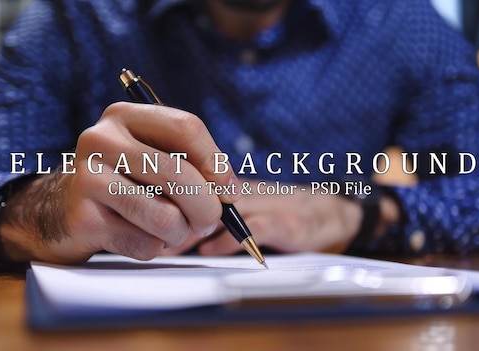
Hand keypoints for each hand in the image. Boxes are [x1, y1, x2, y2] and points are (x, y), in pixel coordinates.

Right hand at [0, 102, 239, 263]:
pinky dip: (154, 246)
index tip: (228, 190)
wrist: (58, 208)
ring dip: (181, 233)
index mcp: (125, 116)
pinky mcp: (83, 219)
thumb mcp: (152, 158)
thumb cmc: (122, 181)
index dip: (217, 163)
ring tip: (174, 230)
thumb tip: (228, 193)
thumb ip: (191, 165)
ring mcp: (88, 179)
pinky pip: (145, 243)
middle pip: (179, 175)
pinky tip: (138, 235)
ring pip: (166, 216)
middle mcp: (101, 139)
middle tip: (209, 220)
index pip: (186, 127)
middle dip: (207, 207)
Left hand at [164, 181, 364, 255]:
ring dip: (195, 226)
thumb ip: (215, 213)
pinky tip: (210, 250)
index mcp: (235, 185)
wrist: (335, 213)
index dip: (168, 195)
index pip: (197, 182)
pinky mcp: (289, 223)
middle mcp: (249, 190)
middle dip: (173, 212)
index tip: (142, 212)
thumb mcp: (247, 207)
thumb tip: (171, 225)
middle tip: (145, 231)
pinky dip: (232, 239)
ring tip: (169, 244)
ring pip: (225, 208)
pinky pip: (256, 227)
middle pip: (205, 194)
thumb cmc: (284, 212)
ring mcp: (270, 204)